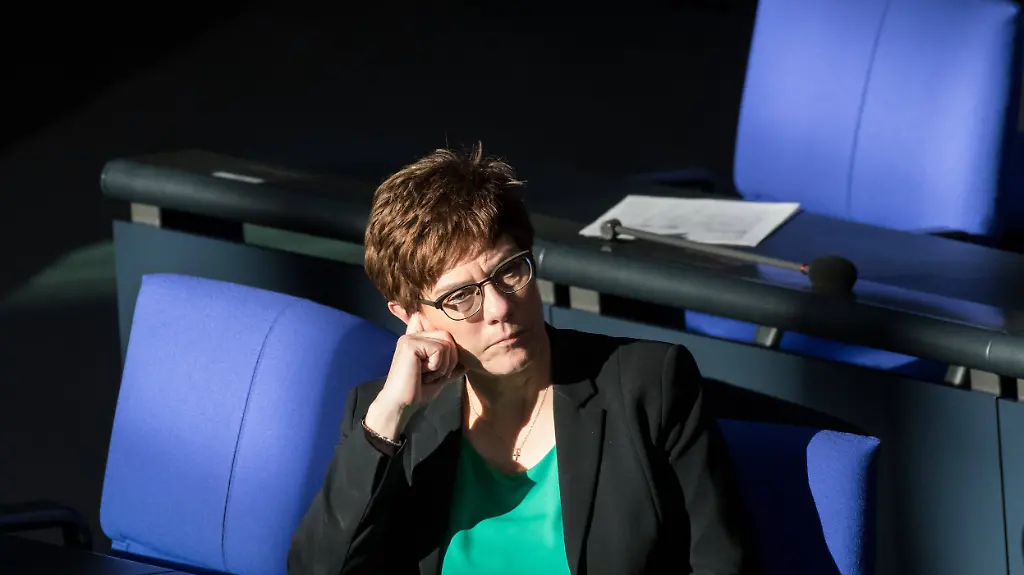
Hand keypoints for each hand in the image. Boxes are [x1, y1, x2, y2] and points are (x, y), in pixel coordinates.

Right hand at [365, 314, 464, 439]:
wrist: (400, 405)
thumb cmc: (417, 392)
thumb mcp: (439, 376)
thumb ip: (451, 366)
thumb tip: (468, 363)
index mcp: (418, 339)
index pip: (446, 336)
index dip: (449, 354)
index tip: (437, 371)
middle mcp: (413, 335)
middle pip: (448, 337)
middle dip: (449, 360)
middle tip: (434, 375)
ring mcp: (410, 339)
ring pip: (446, 344)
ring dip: (443, 366)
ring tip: (427, 376)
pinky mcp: (411, 345)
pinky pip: (439, 350)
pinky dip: (437, 367)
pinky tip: (423, 375)